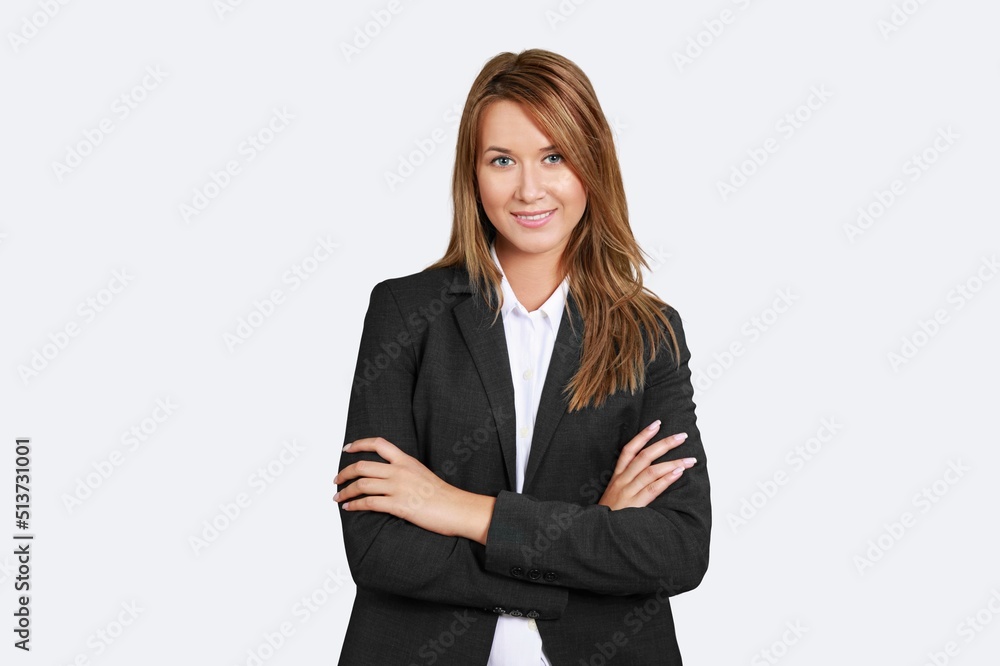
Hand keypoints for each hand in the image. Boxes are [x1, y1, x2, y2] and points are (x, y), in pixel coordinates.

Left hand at [334, 437, 494, 542]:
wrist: (458, 508)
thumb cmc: (443, 495)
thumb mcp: (422, 474)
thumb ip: (404, 471)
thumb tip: (387, 477)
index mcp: (406, 460)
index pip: (379, 444)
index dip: (359, 444)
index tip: (347, 449)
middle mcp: (400, 471)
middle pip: (362, 466)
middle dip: (344, 473)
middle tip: (337, 480)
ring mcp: (398, 487)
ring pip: (361, 485)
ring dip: (345, 492)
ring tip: (338, 497)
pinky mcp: (398, 505)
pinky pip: (368, 503)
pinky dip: (354, 505)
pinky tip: (348, 508)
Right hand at [597, 421, 695, 510]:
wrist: (599, 531)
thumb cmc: (610, 512)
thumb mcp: (614, 492)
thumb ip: (628, 481)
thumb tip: (649, 469)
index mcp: (617, 475)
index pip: (629, 449)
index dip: (643, 435)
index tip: (657, 424)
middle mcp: (622, 480)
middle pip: (644, 456)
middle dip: (665, 444)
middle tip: (682, 437)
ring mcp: (628, 491)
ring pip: (652, 471)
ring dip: (673, 462)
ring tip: (690, 460)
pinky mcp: (635, 504)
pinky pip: (653, 489)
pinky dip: (667, 479)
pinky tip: (678, 473)